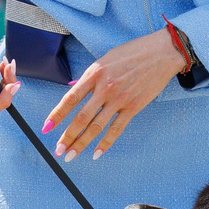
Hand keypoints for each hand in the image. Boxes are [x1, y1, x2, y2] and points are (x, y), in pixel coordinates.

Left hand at [43, 28, 186, 159]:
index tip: (46, 128)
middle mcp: (104, 88)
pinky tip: (96, 153)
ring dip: (82, 143)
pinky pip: (116, 129)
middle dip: (67, 136)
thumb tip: (76, 89)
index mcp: (94, 74)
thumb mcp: (106, 59)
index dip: (56, 115)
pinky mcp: (133, 107)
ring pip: (96, 127)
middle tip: (58, 150)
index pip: (70, 99)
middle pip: (81, 118)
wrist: (161, 53)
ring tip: (71, 155)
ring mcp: (119, 99)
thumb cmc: (133, 53)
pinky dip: (106, 143)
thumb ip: (91, 76)